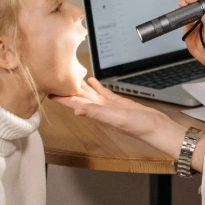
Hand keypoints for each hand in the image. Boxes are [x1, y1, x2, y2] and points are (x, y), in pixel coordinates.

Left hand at [52, 79, 167, 142]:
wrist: (156, 127)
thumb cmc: (139, 126)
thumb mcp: (116, 118)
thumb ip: (97, 113)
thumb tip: (76, 110)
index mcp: (97, 113)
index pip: (75, 103)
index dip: (62, 98)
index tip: (48, 90)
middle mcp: (100, 110)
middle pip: (79, 98)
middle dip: (67, 90)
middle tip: (55, 79)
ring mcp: (109, 106)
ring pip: (90, 94)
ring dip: (79, 87)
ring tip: (69, 77)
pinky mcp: (118, 102)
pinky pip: (103, 93)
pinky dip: (96, 86)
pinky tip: (91, 80)